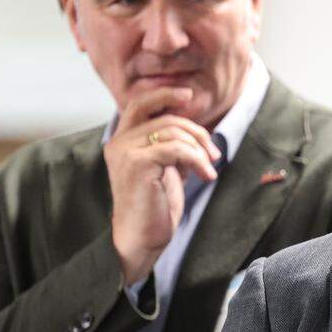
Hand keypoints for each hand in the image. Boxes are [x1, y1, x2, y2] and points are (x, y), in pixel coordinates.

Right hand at [104, 88, 221, 283]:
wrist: (140, 238)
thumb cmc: (154, 205)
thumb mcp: (165, 167)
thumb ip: (171, 144)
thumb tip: (194, 127)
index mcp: (122, 139)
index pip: (140, 102)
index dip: (165, 94)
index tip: (189, 96)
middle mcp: (119, 142)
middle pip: (164, 115)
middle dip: (195, 129)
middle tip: (213, 151)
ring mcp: (126, 151)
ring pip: (174, 131)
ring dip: (200, 149)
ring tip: (209, 168)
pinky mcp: (137, 163)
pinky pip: (177, 148)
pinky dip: (197, 159)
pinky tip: (206, 175)